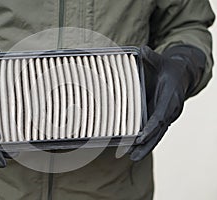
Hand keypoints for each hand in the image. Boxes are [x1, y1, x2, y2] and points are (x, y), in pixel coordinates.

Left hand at [130, 45, 205, 160]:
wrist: (184, 74)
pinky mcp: (164, 117)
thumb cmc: (171, 68)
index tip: (140, 136)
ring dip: (146, 146)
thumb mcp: (162, 61)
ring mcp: (168, 115)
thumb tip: (142, 49)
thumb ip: (152, 58)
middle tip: (133, 155)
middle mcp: (171, 109)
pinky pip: (157, 131)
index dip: (151, 126)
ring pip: (158, 134)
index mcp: (170, 97)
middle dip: (147, 144)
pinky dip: (148, 140)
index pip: (160, 115)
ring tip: (133, 158)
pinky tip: (137, 148)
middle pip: (159, 131)